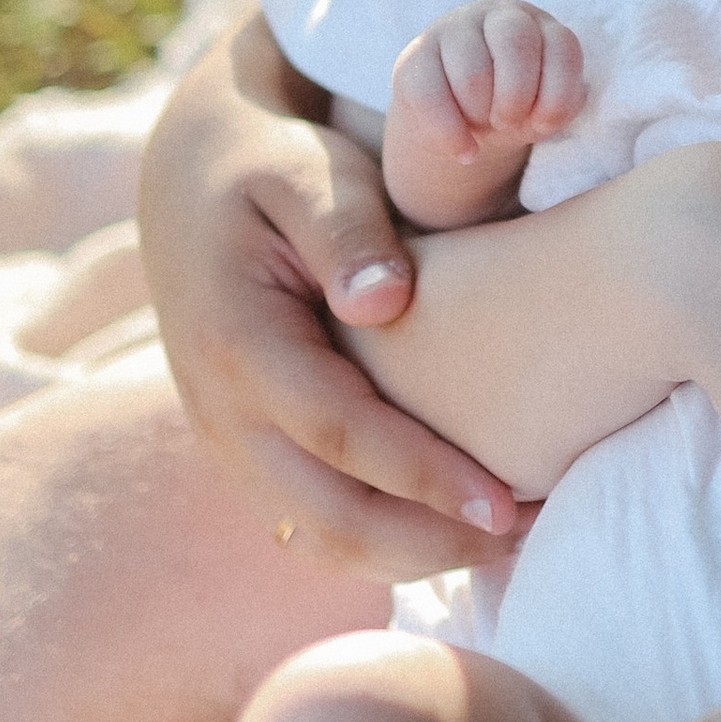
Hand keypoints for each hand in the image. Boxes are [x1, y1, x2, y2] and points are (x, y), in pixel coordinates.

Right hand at [139, 9, 521, 574]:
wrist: (192, 176)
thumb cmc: (273, 165)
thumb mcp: (310, 172)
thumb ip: (347, 229)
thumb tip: (384, 303)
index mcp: (236, 341)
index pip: (339, 434)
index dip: (423, 476)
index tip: (506, 503)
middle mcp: (219, 408)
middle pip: (325, 515)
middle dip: (428, 543)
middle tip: (528, 538)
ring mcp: (225, 438)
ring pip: (314, 535)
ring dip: (408, 556)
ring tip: (504, 544)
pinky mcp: (243, 448)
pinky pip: (306, 521)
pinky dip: (378, 542)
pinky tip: (448, 531)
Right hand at [384, 0, 585, 225]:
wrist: (461, 117)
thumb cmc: (512, 107)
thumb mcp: (542, 108)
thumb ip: (560, 106)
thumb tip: (563, 104)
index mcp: (538, 24)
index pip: (562, 46)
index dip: (557, 95)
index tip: (542, 123)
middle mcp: (497, 16)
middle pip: (515, 43)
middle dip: (516, 97)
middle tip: (507, 122)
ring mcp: (453, 29)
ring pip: (472, 72)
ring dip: (481, 115)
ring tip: (481, 128)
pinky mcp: (415, 55)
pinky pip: (430, 95)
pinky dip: (451, 134)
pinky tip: (465, 151)